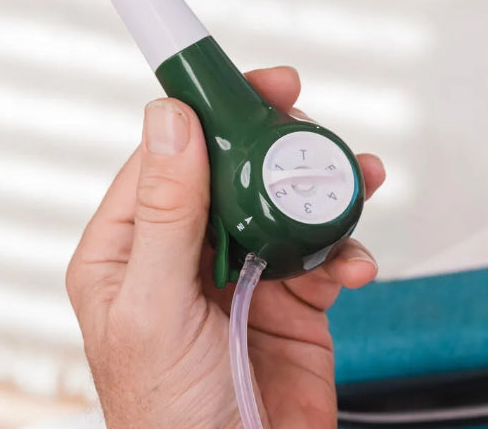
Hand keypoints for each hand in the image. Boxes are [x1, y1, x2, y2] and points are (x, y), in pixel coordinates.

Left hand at [65, 67, 385, 427]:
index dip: (211, 119)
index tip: (252, 91)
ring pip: (286, 209)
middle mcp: (186, 259)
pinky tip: (354, 262)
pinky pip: (325, 258)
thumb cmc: (168, 418)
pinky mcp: (292, 304)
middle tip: (311, 128)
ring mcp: (242, 278)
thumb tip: (168, 125)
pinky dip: (348, 253)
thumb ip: (167, 216)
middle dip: (278, 148)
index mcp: (130, 253)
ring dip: (324, 192)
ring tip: (357, 179)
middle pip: (235, 176)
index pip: (168, 162)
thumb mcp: (155, 309)